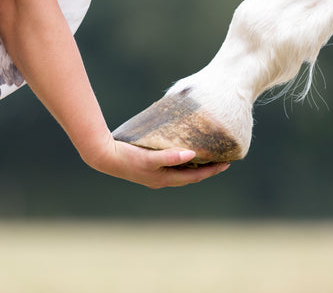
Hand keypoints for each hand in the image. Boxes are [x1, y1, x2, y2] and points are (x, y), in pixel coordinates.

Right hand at [86, 135, 229, 188]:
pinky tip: (182, 152)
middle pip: (190, 176)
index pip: (195, 177)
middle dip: (207, 169)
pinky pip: (172, 165)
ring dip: (195, 166)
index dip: (212, 171)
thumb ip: (170, 157)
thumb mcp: (149, 158)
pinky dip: (182, 161)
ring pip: (181, 172)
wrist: (104, 156)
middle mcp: (162, 179)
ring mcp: (154, 175)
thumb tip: (191, 155)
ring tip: (207, 157)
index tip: (227, 163)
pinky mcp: (148, 167)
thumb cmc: (127, 157)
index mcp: (164, 179)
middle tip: (222, 160)